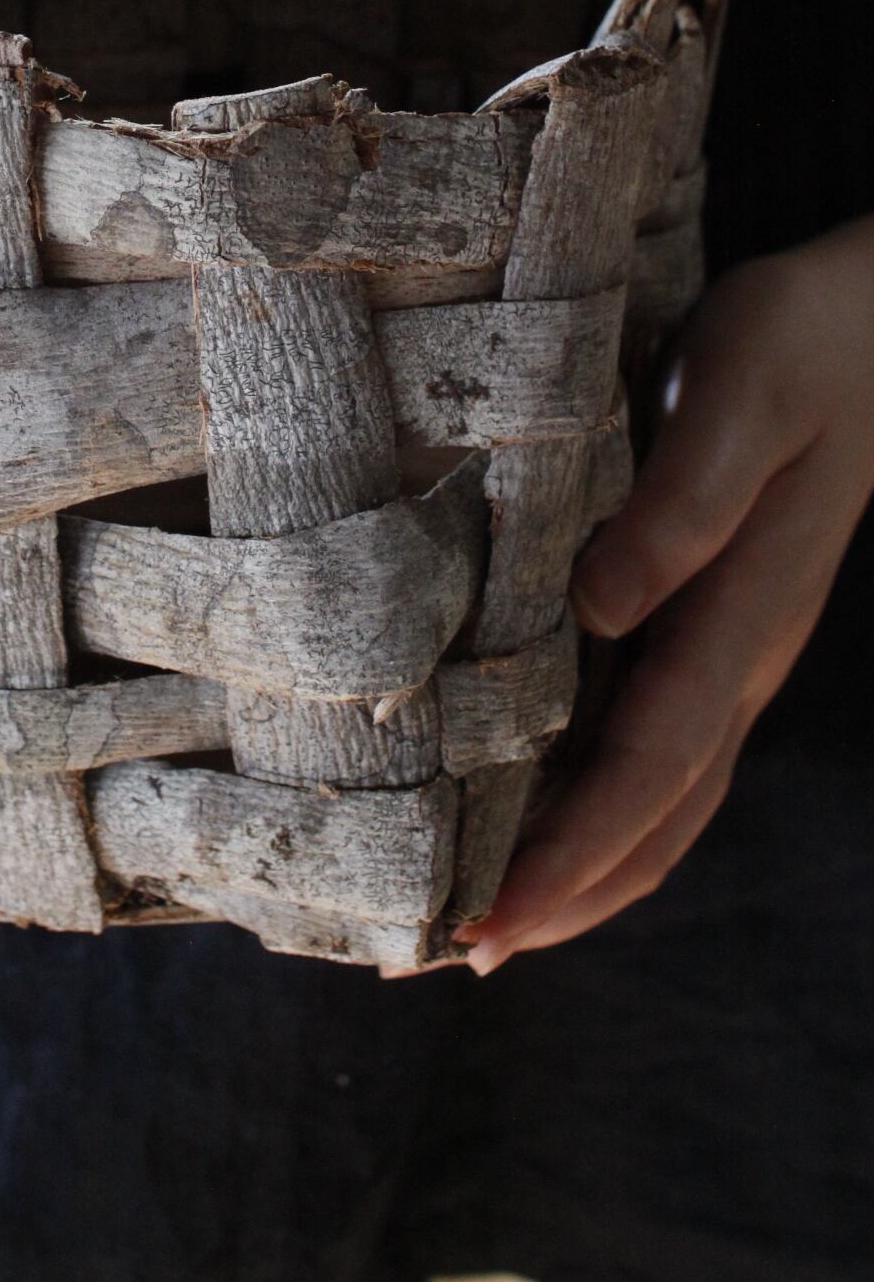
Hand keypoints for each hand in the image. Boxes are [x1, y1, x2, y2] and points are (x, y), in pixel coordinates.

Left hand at [461, 214, 873, 974]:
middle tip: (450, 956)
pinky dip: (597, 804)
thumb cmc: (795, 346)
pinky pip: (659, 749)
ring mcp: (734, 652)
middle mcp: (740, 658)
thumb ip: (681, 502)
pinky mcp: (716, 627)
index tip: (496, 920)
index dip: (576, 852)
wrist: (870, 326)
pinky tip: (535, 815)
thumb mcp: (739, 393)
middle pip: (658, 818)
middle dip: (562, 896)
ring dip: (579, 870)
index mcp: (744, 616)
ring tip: (481, 923)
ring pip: (664, 799)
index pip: (653, 766)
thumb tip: (601, 605)